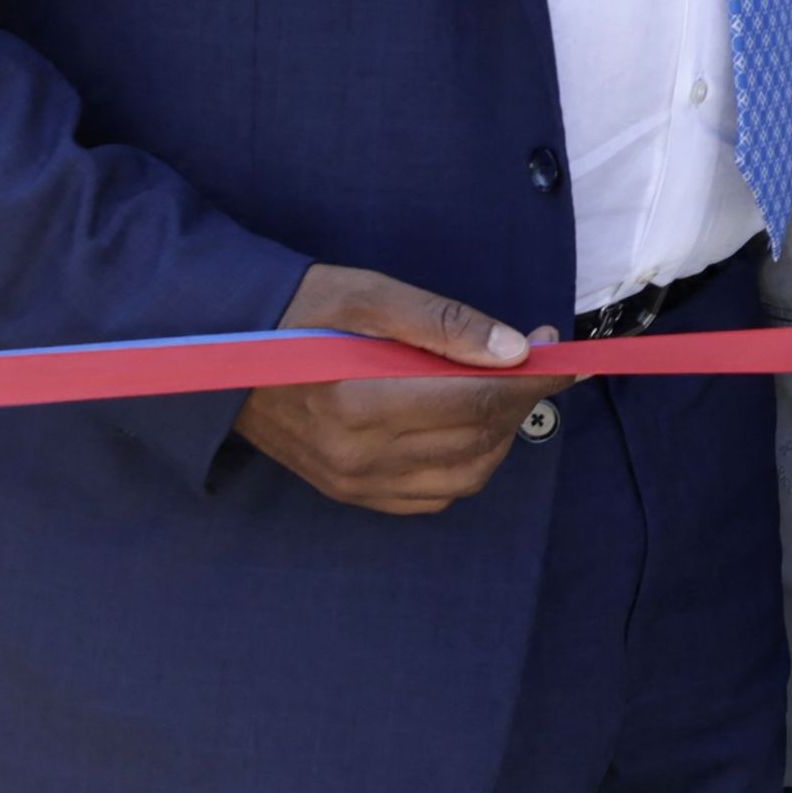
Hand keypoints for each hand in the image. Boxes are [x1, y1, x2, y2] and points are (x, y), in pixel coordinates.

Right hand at [233, 265, 540, 515]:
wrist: (227, 352)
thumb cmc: (299, 312)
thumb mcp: (369, 295)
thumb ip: (444, 324)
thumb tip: (516, 349)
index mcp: (359, 402)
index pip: (476, 402)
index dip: (533, 379)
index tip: (565, 354)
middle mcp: (357, 455)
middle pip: (477, 442)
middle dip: (521, 401)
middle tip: (535, 362)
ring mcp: (352, 481)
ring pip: (463, 477)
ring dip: (498, 436)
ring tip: (497, 391)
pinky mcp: (349, 492)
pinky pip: (431, 498)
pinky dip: (464, 466)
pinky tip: (461, 426)